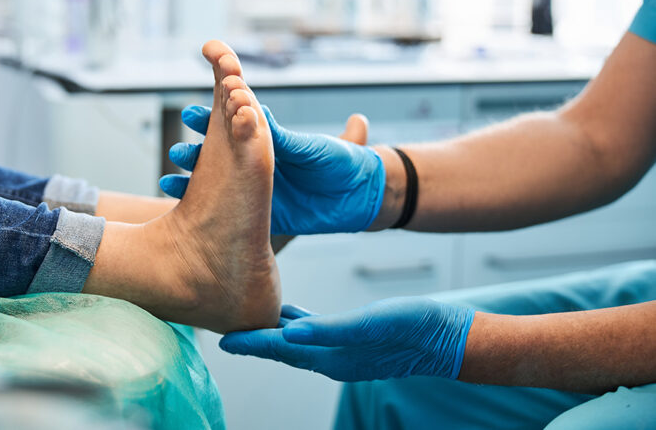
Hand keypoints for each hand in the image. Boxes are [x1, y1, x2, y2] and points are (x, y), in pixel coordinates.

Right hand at [160, 105, 385, 233]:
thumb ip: (284, 136)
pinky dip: (202, 209)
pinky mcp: (260, 215)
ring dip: (193, 180)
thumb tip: (256, 109)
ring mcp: (255, 190)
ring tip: (172, 179)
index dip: (211, 118)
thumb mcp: (314, 147)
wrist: (361, 197)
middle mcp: (256, 163)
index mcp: (269, 140)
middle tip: (178, 152)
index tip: (190, 114)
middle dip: (194, 151)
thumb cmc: (344, 162)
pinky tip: (184, 208)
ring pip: (215, 183)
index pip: (232, 124)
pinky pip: (226, 212)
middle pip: (216, 154)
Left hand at [218, 298, 474, 381]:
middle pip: (282, 350)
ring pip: (296, 342)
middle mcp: (331, 358)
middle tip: (226, 329)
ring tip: (250, 320)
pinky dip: (297, 325)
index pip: (279, 350)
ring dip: (272, 334)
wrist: (449, 338)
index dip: (250, 343)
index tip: (222, 340)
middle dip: (254, 341)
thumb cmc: (413, 327)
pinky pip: (315, 333)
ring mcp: (343, 351)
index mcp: (331, 356)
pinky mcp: (354, 340)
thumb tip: (289, 333)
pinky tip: (290, 313)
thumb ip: (328, 330)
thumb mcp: (370, 323)